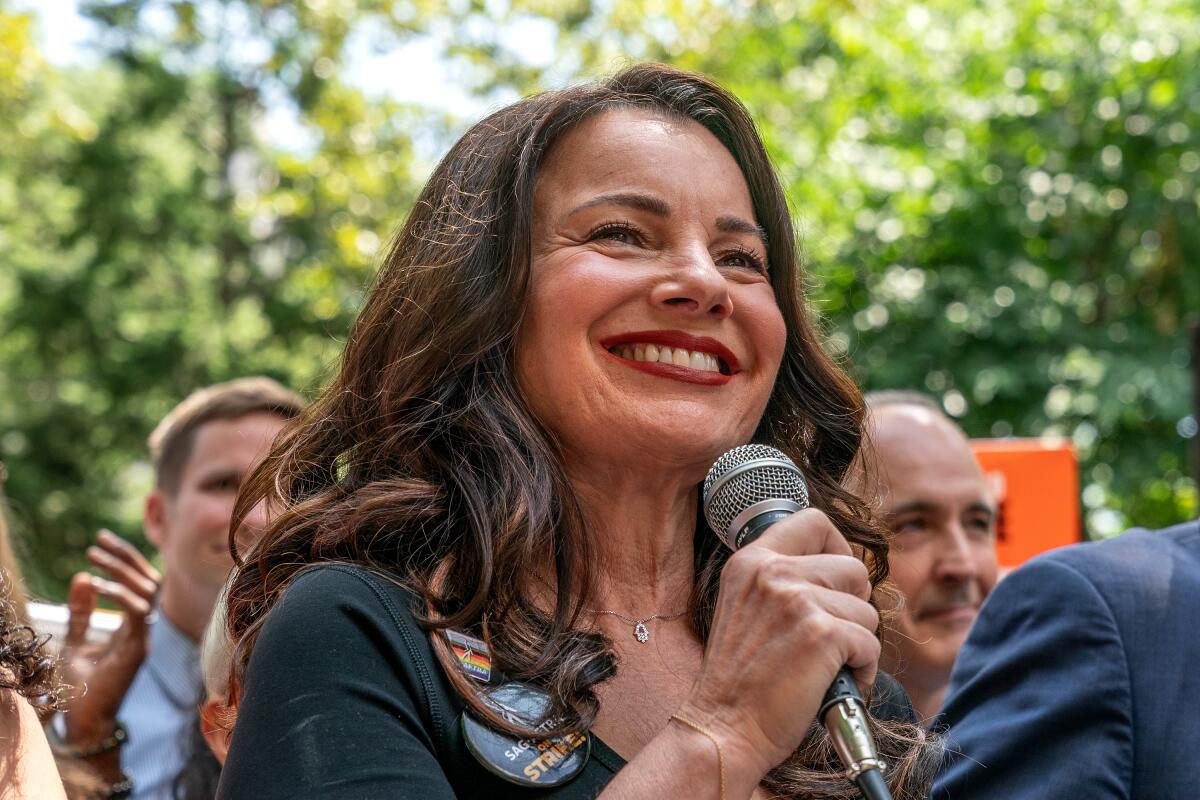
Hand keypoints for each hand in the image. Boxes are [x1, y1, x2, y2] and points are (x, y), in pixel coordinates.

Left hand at [59, 530, 159, 777]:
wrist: (84, 721)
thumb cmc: (79, 685)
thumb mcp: (75, 640)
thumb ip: (82, 611)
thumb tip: (83, 575)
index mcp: (134, 626)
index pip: (141, 582)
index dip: (125, 558)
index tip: (102, 540)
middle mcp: (145, 629)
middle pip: (149, 580)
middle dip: (125, 557)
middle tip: (98, 542)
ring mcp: (144, 638)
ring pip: (147, 591)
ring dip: (121, 570)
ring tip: (94, 556)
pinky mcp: (138, 649)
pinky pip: (139, 613)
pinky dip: (120, 595)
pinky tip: (97, 585)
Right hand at [679, 509, 879, 780]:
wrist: (723, 726)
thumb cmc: (739, 680)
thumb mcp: (744, 607)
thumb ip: (779, 581)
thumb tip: (837, 572)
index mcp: (751, 561)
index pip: (813, 521)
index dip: (838, 548)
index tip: (836, 581)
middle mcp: (772, 572)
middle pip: (852, 567)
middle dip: (853, 607)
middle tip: (830, 637)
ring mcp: (796, 600)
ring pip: (867, 610)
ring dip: (857, 643)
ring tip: (826, 666)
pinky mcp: (822, 634)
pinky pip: (870, 644)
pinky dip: (863, 669)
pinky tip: (833, 683)